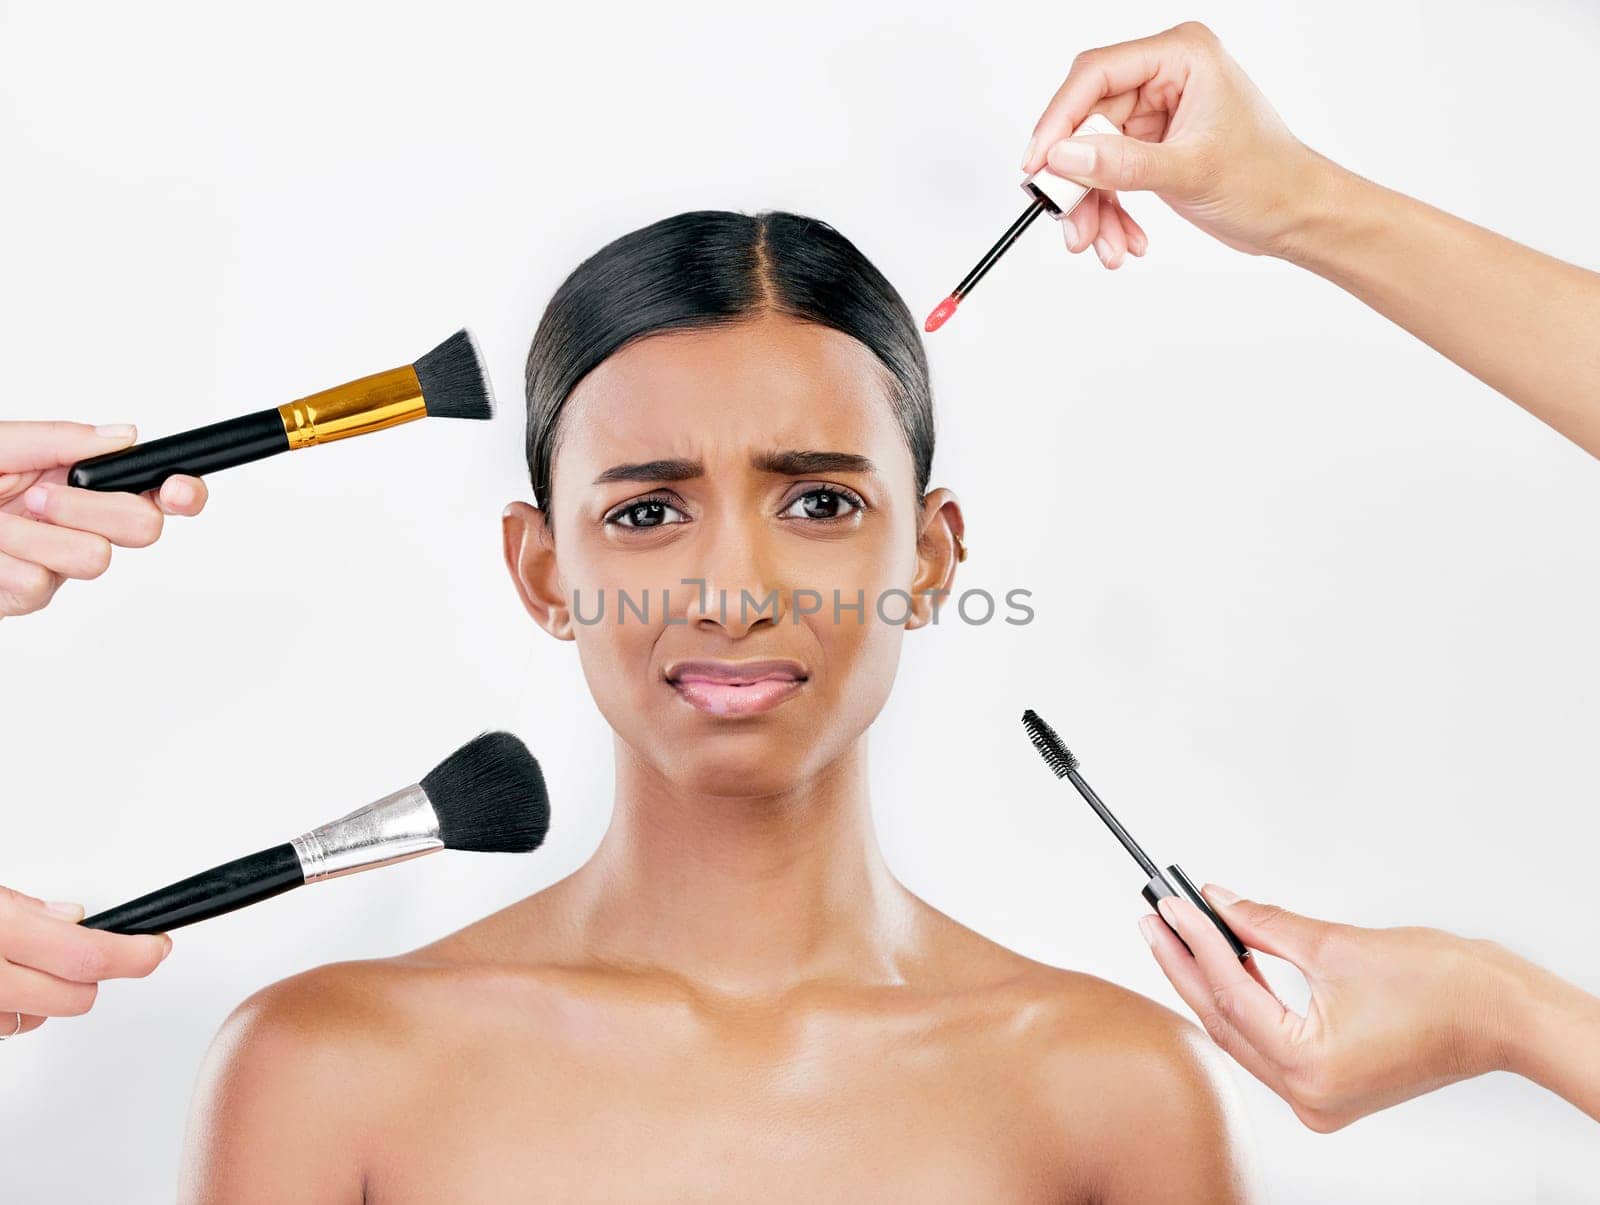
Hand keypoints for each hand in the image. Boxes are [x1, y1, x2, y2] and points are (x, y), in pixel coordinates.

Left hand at [0, 421, 207, 617]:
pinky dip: (2, 561)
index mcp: (80, 479)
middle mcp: (80, 521)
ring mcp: (58, 562)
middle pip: (144, 528)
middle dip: (93, 509)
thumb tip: (123, 437)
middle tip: (39, 497)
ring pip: (94, 558)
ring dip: (34, 535)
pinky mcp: (29, 595)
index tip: (177, 489)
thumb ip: (60, 440)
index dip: (182, 491)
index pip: (156, 488)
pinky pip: (40, 584)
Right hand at [0, 885, 171, 1037]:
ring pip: (42, 1017)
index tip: (156, 948)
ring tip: (25, 963)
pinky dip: (17, 1007)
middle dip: (92, 976)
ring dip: (47, 995)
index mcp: (3, 934)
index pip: (89, 955)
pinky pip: (8, 1028)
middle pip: (76, 997)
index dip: (134, 955)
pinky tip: (4, 983)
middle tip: (85, 949)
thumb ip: (28, 910)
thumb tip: (73, 919)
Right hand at [1019, 21, 1327, 265]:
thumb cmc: (1268, 179)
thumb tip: (1064, 158)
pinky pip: (1107, 178)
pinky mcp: (1150, 147)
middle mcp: (1164, 77)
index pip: (1097, 74)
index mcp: (1182, 57)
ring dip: (1092, 207)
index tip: (1038, 165)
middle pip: (1087, 123)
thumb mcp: (1190, 171)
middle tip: (1070, 221)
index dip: (1059, 119)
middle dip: (1078, 182)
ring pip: (1092, 158)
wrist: (1296, 215)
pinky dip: (1109, 213)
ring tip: (1103, 245)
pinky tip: (1125, 240)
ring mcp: (1155, 114)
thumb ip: (1122, 163)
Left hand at [1141, 885, 1521, 1131]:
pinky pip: (1268, 1043)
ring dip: (1211, 983)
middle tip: (1154, 920)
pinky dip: (1246, 1003)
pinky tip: (1221, 964)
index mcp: (1309, 1069)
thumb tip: (1218, 904)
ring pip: (1243, 1033)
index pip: (1230, 996)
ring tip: (1176, 934)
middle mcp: (1308, 1097)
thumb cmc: (1444, 987)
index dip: (1194, 943)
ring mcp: (1318, 1098)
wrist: (1502, 1014)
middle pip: (1226, 1021)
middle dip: (1186, 966)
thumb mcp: (1336, 945)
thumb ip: (1264, 926)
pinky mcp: (1328, 1087)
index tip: (1169, 907)